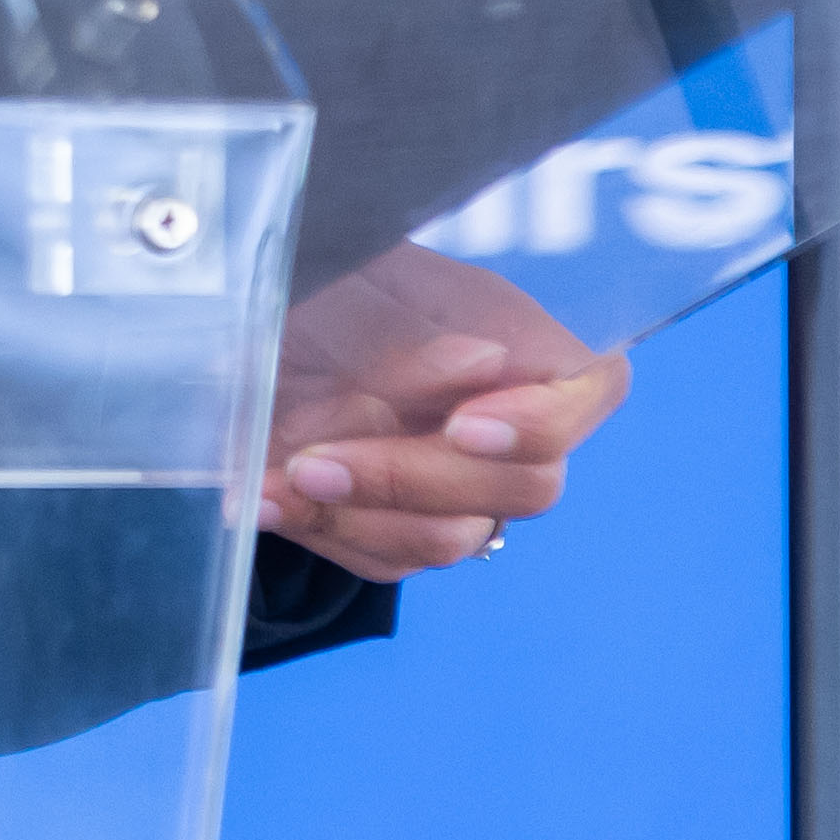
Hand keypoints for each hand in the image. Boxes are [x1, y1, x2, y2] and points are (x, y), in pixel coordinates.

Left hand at [263, 243, 627, 578]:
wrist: (247, 327)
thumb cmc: (318, 285)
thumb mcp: (358, 280)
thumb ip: (419, 328)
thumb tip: (483, 363)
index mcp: (520, 339)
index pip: (592, 390)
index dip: (541, 423)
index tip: (461, 425)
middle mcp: (507, 423)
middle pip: (526, 487)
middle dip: (414, 478)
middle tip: (315, 458)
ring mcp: (460, 487)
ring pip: (452, 538)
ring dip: (358, 513)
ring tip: (279, 477)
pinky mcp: (403, 529)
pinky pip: (388, 559)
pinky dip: (323, 529)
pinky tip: (265, 496)